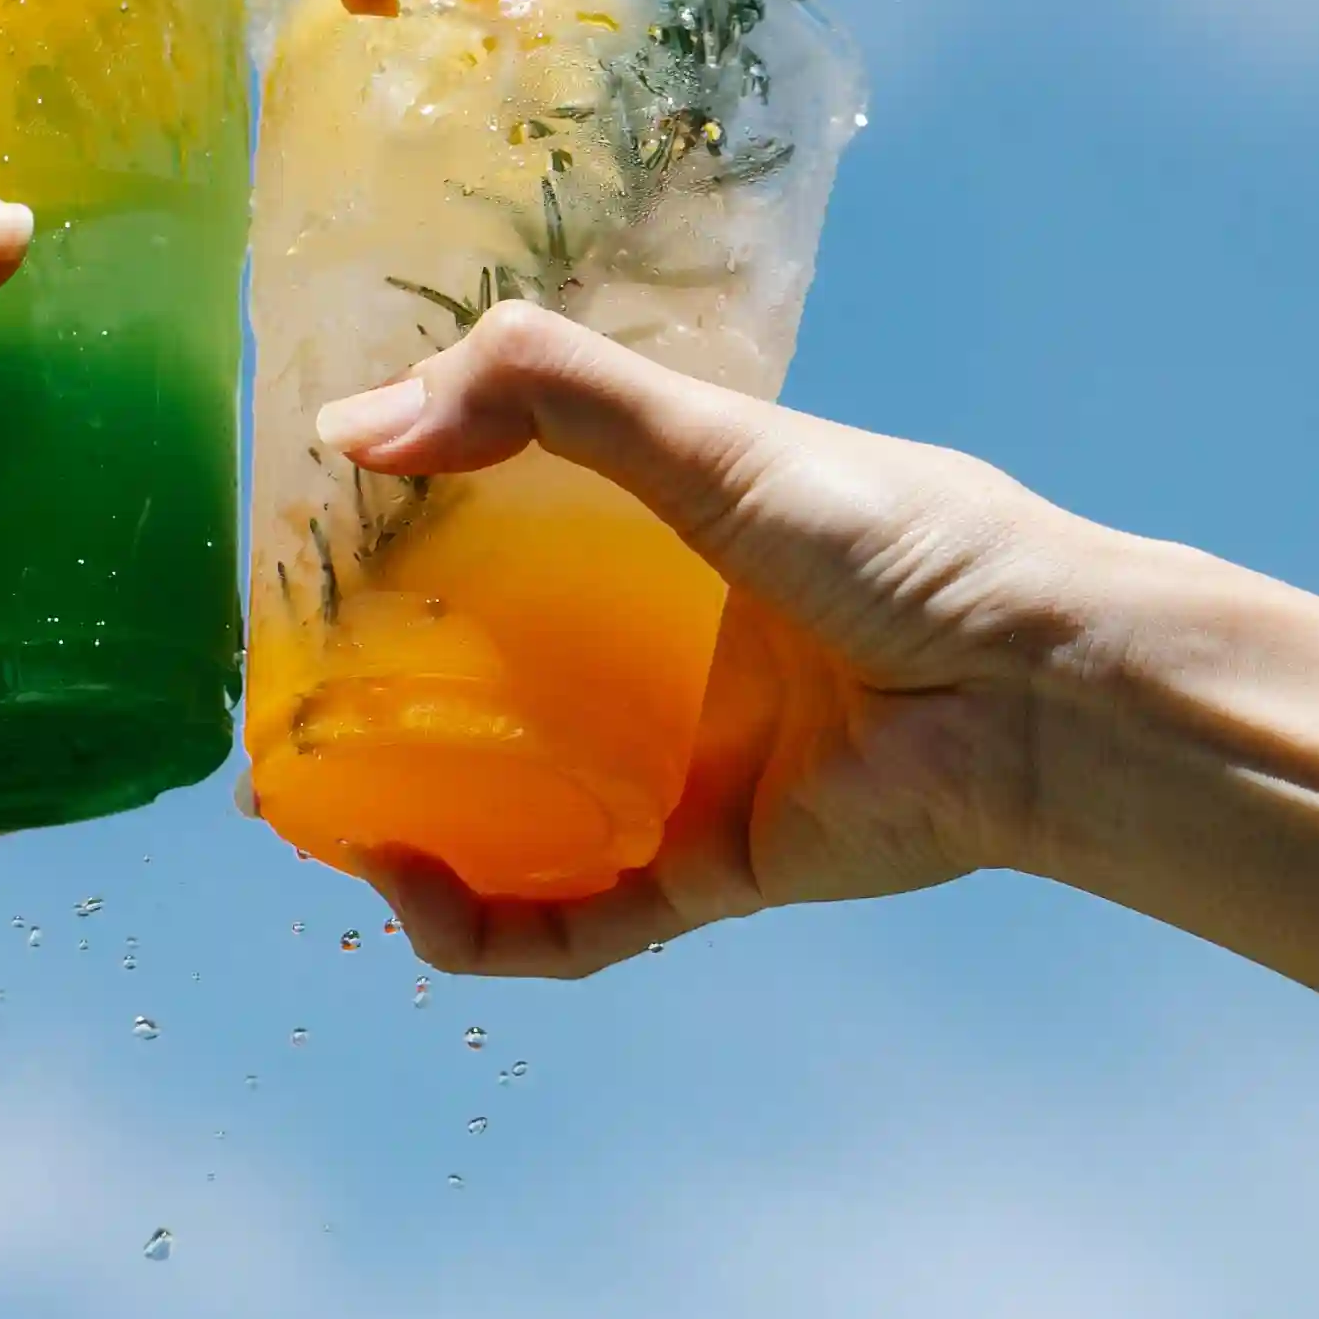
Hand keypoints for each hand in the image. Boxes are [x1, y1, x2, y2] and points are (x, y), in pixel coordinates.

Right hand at [311, 301, 1074, 975]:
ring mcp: (686, 772)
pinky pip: (572, 924)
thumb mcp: (708, 433)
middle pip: (495, 693)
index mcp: (673, 542)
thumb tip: (356, 426)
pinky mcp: (709, 875)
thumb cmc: (901, 537)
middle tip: (285, 720)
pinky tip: (416, 897)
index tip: (311, 565)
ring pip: (516, 822)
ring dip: (411, 835)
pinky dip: (486, 928)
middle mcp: (671, 658)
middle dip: (380, 715)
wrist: (1033, 686)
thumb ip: (542, 391)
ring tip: (324, 824)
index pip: (511, 543)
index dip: (408, 555)